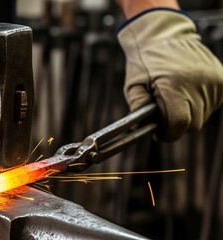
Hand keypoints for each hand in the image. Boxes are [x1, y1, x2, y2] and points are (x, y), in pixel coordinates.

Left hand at [118, 9, 222, 140]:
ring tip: (173, 97)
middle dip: (176, 123)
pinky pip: (211, 104)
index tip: (158, 132)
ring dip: (188, 113)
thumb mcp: (133, 85)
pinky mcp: (222, 79)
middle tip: (162, 113)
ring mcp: (214, 81)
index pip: (180, 123)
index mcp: (175, 85)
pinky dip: (198, 104)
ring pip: (202, 116)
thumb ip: (138, 109)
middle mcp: (199, 83)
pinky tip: (185, 92)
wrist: (164, 34)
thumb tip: (140, 130)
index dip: (168, 133)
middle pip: (192, 124)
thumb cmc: (145, 60)